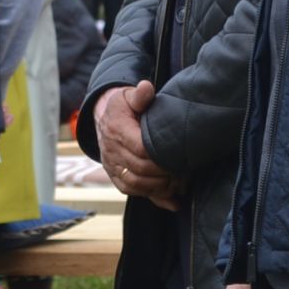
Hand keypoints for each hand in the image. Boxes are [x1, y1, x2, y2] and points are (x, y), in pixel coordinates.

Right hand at [94, 82, 180, 207]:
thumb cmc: (122, 106)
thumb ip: (140, 95)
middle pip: (141, 169)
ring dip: (161, 186)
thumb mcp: (128, 95)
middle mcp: (111, 151)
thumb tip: (146, 88)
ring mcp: (112, 166)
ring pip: (137, 184)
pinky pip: (134, 192)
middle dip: (164, 172)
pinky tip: (174, 200)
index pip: (141, 148)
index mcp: (117, 130)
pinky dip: (155, 197)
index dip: (161, 155)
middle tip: (185, 169)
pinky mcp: (116, 177)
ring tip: (181, 181)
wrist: (103, 118)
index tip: (178, 154)